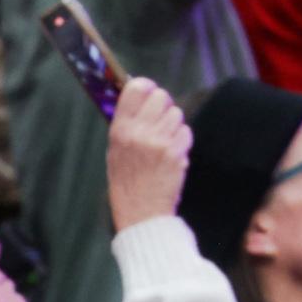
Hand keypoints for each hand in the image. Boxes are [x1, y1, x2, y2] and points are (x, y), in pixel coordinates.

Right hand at [105, 77, 189, 232]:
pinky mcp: (175, 152)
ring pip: (177, 113)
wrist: (140, 213)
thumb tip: (141, 97)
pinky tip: (171, 155)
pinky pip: (186, 132)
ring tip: (164, 143)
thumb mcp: (116, 152)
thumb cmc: (127, 183)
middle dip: (164, 105)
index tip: (149, 94)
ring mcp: (158, 142)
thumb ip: (127, 124)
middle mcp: (138, 133)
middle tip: (160, 121)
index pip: (136, 88)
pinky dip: (182, 141)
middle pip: (161, 96)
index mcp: (119, 130)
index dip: (147, 88)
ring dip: (174, 125)